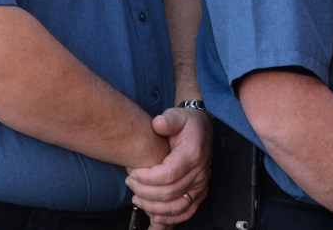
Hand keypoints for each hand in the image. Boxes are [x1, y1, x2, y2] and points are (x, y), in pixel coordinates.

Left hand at [125, 107, 213, 227]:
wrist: (203, 129)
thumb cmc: (187, 123)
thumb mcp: (178, 114)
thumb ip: (168, 119)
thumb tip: (158, 124)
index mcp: (192, 155)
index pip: (169, 174)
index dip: (148, 179)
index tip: (132, 174)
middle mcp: (199, 174)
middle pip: (170, 193)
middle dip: (145, 192)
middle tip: (129, 183)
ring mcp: (200, 187)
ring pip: (177, 207)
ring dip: (154, 208)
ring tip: (136, 199)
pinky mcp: (198, 194)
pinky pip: (185, 213)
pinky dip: (169, 220)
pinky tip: (154, 219)